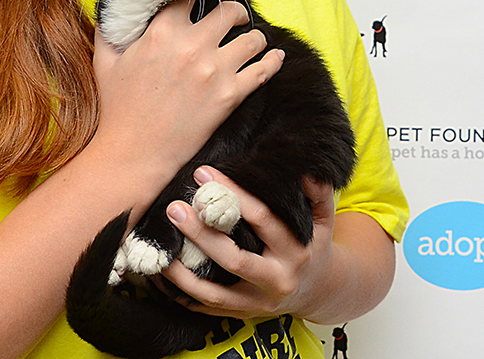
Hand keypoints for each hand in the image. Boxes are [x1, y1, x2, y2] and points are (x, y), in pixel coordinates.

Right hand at [89, 0, 283, 181]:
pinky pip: (263, 70)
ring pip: (253, 38)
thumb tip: (112, 7)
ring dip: (254, 37)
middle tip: (236, 17)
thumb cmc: (117, 108)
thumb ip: (109, 29)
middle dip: (236, 12)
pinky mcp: (230, 96)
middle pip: (229, 11)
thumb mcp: (105, 60)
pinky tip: (276, 57)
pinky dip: (273, 61)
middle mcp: (192, 46)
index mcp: (162, 32)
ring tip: (252, 40)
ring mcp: (214, 71)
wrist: (133, 153)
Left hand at [160, 167, 337, 319]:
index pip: (262, 219)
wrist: (319, 292)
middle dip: (201, 233)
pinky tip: (161, 274)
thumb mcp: (323, 221)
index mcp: (295, 251)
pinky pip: (206, 308)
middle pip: (233, 259)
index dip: (233, 195)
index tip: (203, 174)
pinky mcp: (241, 314)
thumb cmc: (313, 246)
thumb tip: (307, 169)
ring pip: (213, 292)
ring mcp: (257, 302)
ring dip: (182, 272)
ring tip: (160, 247)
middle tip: (175, 208)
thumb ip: (319, 194)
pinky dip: (182, 293)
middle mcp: (276, 280)